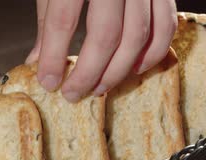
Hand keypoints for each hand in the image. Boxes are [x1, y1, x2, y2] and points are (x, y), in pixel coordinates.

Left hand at [26, 0, 177, 101]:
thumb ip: (48, 19)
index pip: (63, 20)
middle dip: (89, 72)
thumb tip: (39, 61)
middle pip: (106, 34)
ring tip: (99, 88)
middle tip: (73, 94)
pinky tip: (134, 69)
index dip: (55, 56)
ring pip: (138, 36)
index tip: (48, 82)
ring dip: (119, 70)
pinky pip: (166, 26)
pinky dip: (152, 53)